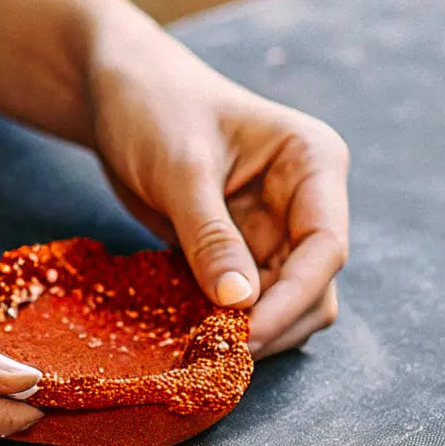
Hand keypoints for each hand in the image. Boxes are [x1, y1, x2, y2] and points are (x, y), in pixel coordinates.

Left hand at [88, 33, 350, 356]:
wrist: (119, 92)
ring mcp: (276, 229)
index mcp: (312, 163)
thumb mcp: (180, 170)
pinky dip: (225, 322)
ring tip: (201, 347)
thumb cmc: (153, 106)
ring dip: (250, 330)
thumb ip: (211, 236)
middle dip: (273, 323)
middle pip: (314, 287)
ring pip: (285, 303)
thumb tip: (239, 303)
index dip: (290, 299)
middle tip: (218, 353)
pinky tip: (191, 334)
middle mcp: (306, 201)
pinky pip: (247, 302)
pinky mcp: (242, 251)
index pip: (326, 247)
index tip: (246, 335)